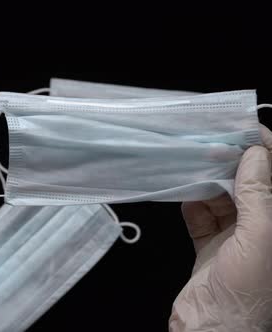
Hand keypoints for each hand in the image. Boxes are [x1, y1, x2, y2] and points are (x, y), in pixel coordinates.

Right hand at [170, 125, 271, 331]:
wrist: (211, 330)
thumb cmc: (246, 291)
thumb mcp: (260, 237)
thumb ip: (258, 195)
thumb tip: (255, 154)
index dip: (263, 151)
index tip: (243, 129)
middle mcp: (262, 228)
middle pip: (248, 184)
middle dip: (229, 163)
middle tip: (207, 143)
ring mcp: (235, 238)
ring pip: (223, 198)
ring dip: (207, 183)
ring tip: (190, 165)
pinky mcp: (209, 247)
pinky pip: (201, 217)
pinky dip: (192, 205)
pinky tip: (183, 194)